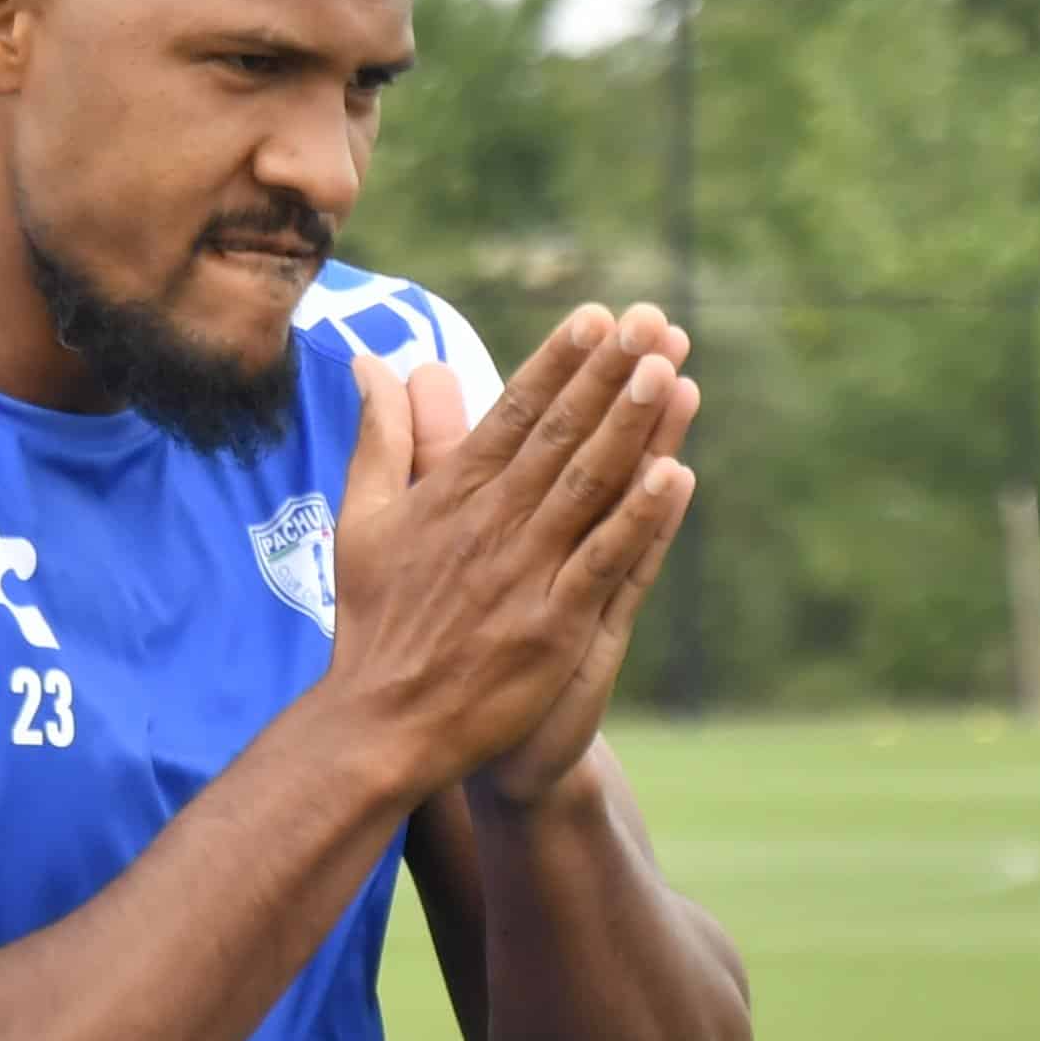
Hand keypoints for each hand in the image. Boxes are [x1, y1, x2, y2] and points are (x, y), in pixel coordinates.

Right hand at [326, 302, 698, 806]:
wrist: (383, 723)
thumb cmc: (374, 620)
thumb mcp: (363, 518)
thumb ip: (379, 437)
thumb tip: (368, 363)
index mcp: (451, 495)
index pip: (513, 414)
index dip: (557, 363)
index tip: (595, 317)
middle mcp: (492, 524)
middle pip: (559, 436)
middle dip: (606, 375)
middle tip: (651, 322)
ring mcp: (525, 574)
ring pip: (588, 486)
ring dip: (631, 427)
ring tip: (668, 372)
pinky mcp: (554, 626)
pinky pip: (606, 561)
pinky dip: (641, 518)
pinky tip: (677, 475)